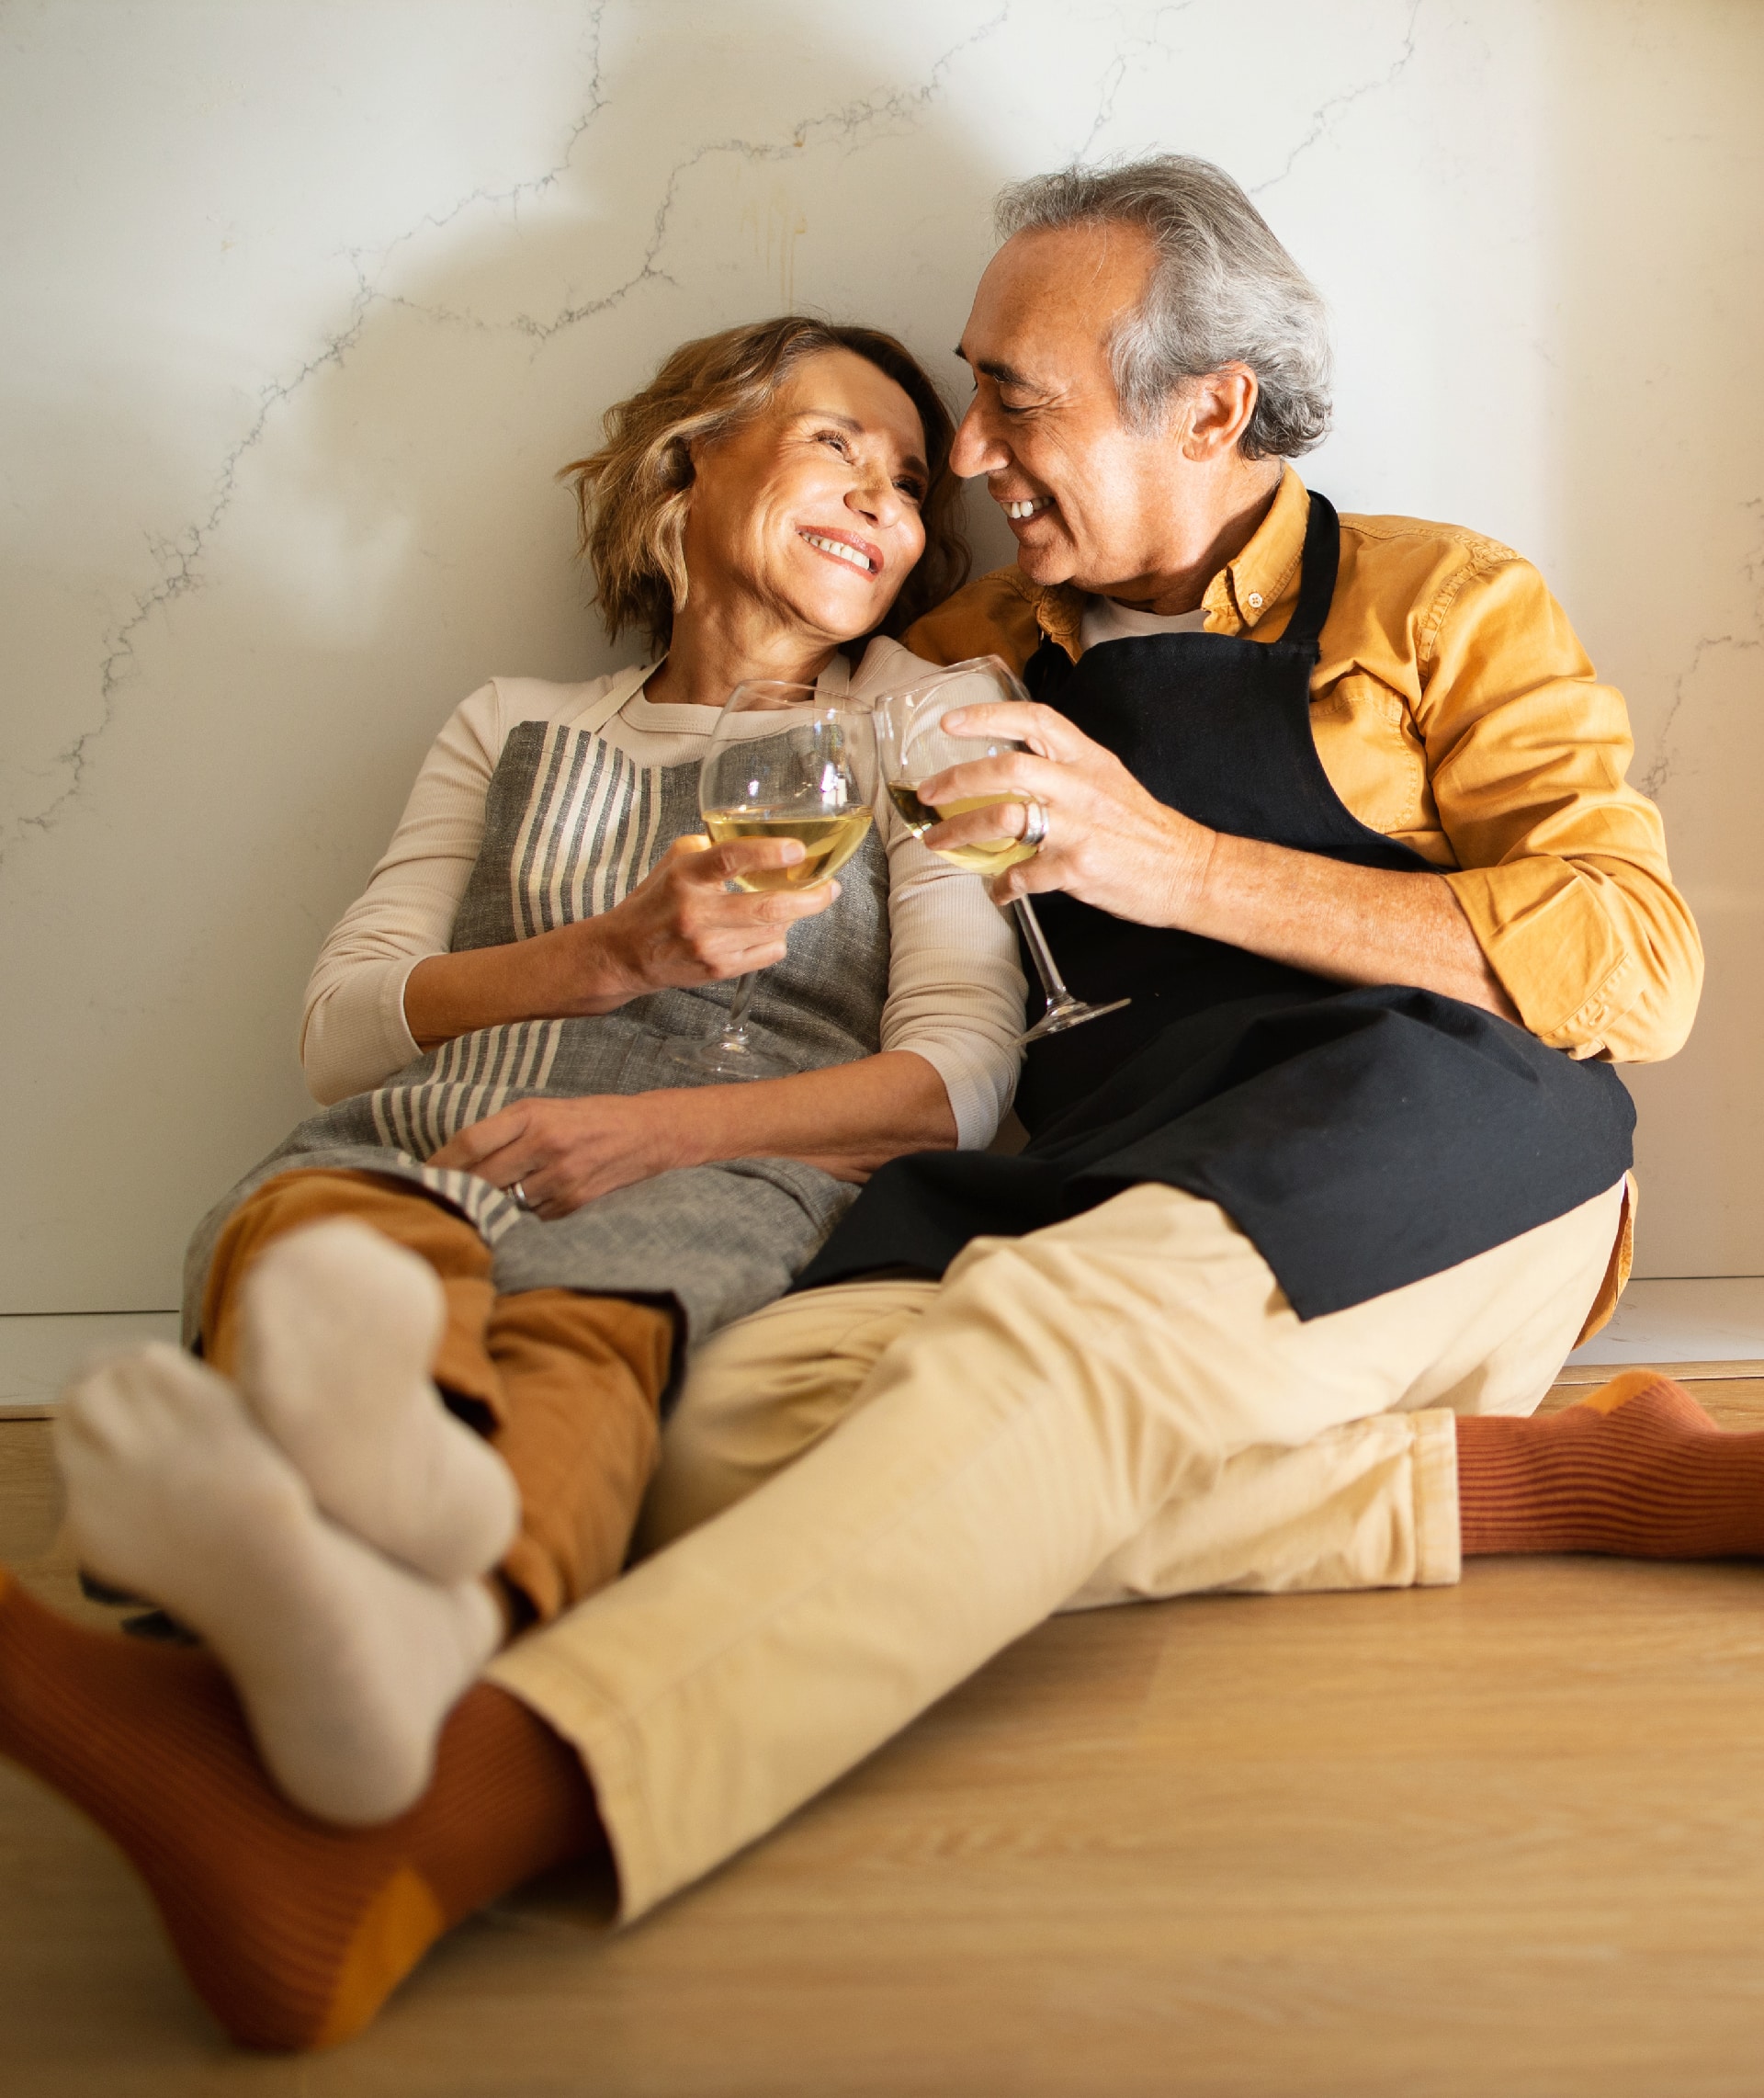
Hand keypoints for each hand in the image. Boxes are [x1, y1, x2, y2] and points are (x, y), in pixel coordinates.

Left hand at [429, 1094, 681, 1219]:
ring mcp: (561, 1175)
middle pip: (482, 1177)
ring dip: (497, 1204)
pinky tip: (538, 1199)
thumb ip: (505, 1130)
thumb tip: (458, 1161)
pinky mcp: (576, 1199)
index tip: (423, 1174)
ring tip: (496, 1198)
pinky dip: (529, 1212)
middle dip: (461, 1190)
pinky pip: (535, 1215)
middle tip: (443, 1198)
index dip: (441, 1163)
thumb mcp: (545, 1109)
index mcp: (531, 1114)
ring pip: (507, 1202)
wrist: (647, 1131)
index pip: (470, 1142)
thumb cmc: (589, 1117)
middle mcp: (544, 1143)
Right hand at [588, 834, 838, 1001]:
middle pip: (767, 906)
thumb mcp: (675, 862)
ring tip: (795, 904)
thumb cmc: (656, 901)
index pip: (730, 859)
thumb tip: (760, 838)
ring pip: (774, 930)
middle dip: (810, 898)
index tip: (798, 849)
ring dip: (793, 916)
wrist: (625, 954)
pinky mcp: (718, 968)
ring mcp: (708, 944)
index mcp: (685, 876)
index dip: (769, 853)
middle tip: (830, 888)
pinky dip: (777, 938)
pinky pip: (768, 952)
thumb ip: (712, 847)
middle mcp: (697, 912)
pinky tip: (767, 929)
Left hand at [924, 702, 1214, 925]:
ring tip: (940, 842)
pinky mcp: (1077, 868)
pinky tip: (997, 891)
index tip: (950, 722)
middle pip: (1007, 768)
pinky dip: (1002, 886)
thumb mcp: (1109, 782)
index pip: (1035, 720)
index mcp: (1089, 760)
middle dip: (956, 780)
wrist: (1191, 870)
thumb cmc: (1147, 831)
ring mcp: (1079, 828)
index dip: (988, 716)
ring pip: (1005, 817)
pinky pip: (1023, 875)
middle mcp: (1082, 787)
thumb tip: (1011, 778)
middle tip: (927, 794)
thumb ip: (1064, 772)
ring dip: (961, 831)